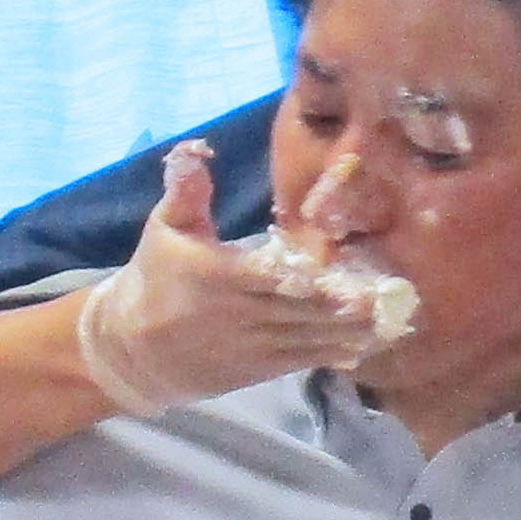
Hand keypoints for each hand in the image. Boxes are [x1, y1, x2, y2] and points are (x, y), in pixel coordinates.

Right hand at [70, 143, 395, 418]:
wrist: (132, 348)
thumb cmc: (155, 277)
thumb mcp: (163, 228)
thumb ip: (186, 191)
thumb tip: (197, 150)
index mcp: (216, 276)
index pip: (269, 277)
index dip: (306, 281)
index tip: (342, 278)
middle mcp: (237, 315)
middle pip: (297, 311)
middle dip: (341, 308)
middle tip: (384, 301)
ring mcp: (249, 346)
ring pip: (305, 339)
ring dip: (347, 333)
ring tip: (388, 325)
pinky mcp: (255, 369)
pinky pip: (299, 361)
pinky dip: (331, 354)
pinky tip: (364, 348)